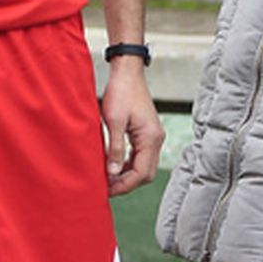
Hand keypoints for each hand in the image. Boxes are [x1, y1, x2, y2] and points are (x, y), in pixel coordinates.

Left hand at [101, 64, 164, 196]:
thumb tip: (112, 173)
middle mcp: (156, 139)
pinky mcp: (147, 133)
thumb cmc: (121, 92)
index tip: (107, 189)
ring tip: (107, 178)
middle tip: (106, 186)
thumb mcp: (114, 122)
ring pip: (144, 166)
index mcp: (150, 138)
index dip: (124, 185)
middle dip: (127, 183)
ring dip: (127, 175)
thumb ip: (114, 149)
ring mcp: (153, 136)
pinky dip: (128, 164)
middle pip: (145, 173)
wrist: (128, 72)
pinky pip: (141, 156)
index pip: (141, 173)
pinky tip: (114, 164)